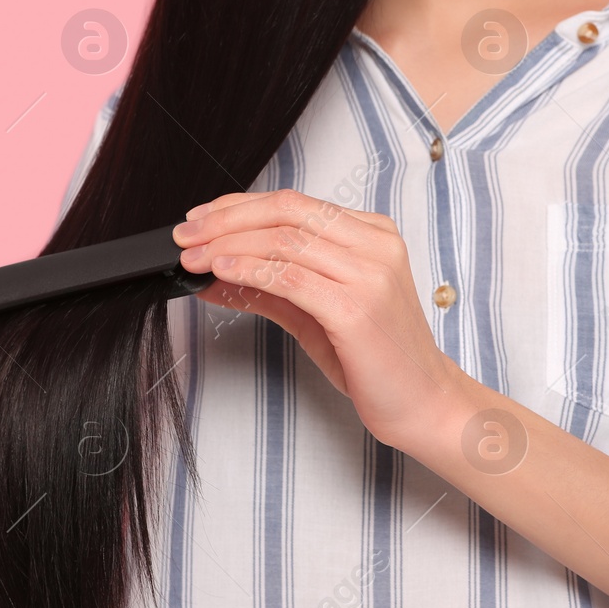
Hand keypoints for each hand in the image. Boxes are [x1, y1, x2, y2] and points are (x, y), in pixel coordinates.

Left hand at [173, 189, 466, 447]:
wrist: (423, 403)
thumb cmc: (374, 359)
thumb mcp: (315, 312)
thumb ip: (270, 286)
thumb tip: (212, 270)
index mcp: (372, 233)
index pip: (294, 204)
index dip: (239, 207)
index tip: (200, 218)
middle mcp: (375, 245)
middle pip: (286, 212)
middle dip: (226, 220)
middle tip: (185, 235)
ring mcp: (369, 274)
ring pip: (284, 241)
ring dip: (228, 245)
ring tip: (192, 257)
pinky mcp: (357, 308)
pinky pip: (291, 278)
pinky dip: (250, 270)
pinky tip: (222, 272)